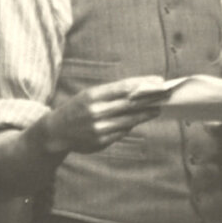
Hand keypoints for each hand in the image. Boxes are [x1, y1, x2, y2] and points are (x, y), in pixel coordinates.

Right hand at [41, 76, 163, 156]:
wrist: (56, 131)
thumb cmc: (77, 108)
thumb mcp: (90, 95)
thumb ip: (112, 94)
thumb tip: (140, 93)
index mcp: (93, 95)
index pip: (124, 87)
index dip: (144, 84)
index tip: (159, 81)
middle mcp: (96, 111)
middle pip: (130, 104)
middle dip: (150, 99)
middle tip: (165, 95)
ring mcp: (99, 128)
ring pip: (129, 119)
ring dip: (146, 114)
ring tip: (157, 109)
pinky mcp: (101, 141)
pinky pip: (122, 132)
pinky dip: (131, 125)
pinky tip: (139, 120)